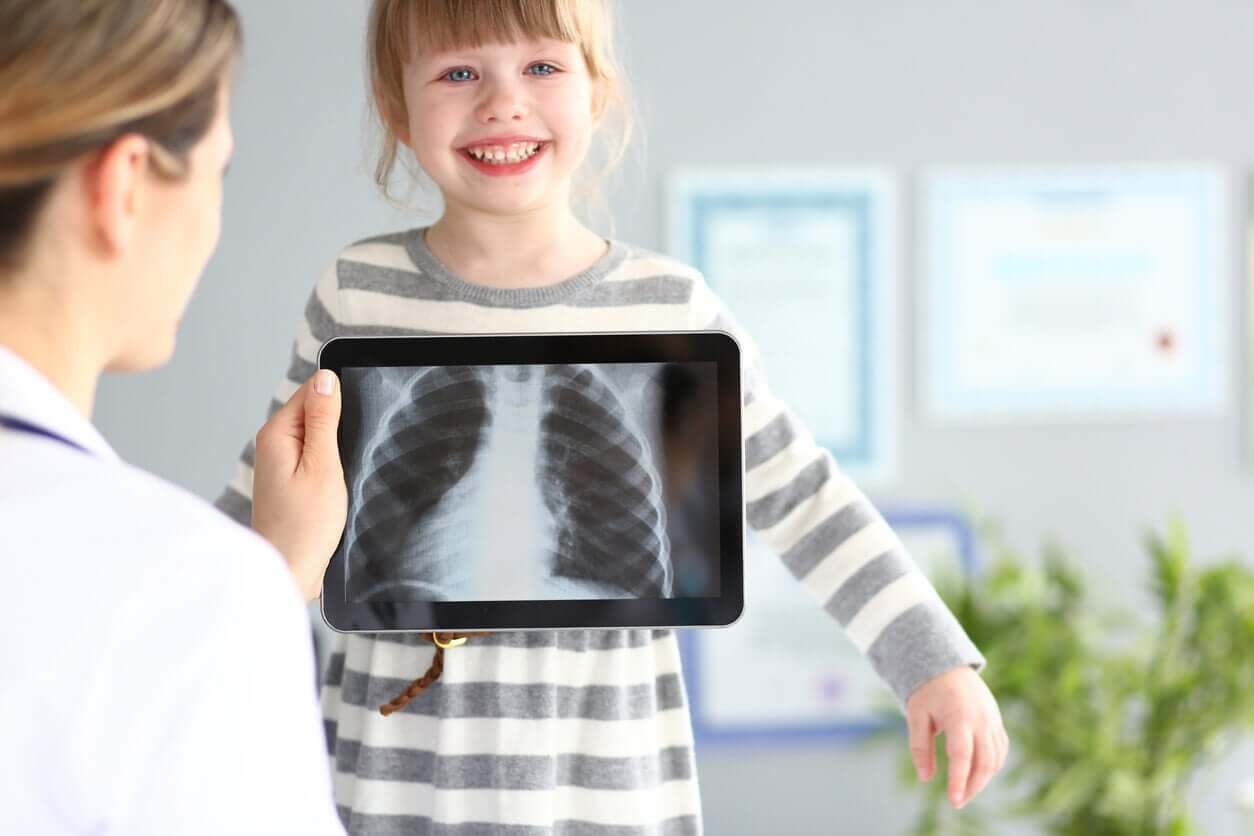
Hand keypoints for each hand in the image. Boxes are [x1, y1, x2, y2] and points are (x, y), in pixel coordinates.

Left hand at [251, 370, 347, 600]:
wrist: (290, 571)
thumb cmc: (305, 527)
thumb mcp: (323, 466)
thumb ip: (324, 421)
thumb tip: (326, 379)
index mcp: (276, 433)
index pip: (312, 391)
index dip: (339, 403)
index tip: (352, 426)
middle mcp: (273, 443)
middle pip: (314, 412)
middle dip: (339, 427)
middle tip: (346, 457)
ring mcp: (280, 462)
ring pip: (318, 436)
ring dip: (336, 449)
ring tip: (339, 475)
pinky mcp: (290, 479)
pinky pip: (315, 456)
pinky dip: (330, 465)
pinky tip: (335, 484)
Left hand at [906, 665, 1007, 808]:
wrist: (948, 666)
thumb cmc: (928, 691)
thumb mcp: (916, 716)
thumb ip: (920, 747)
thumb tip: (925, 778)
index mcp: (959, 715)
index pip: (962, 755)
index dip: (959, 780)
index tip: (954, 801)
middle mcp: (981, 719)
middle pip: (984, 761)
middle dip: (973, 786)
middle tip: (958, 802)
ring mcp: (993, 720)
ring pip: (996, 758)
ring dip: (983, 779)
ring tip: (965, 791)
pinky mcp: (997, 721)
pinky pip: (1001, 749)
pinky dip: (992, 766)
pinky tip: (978, 775)